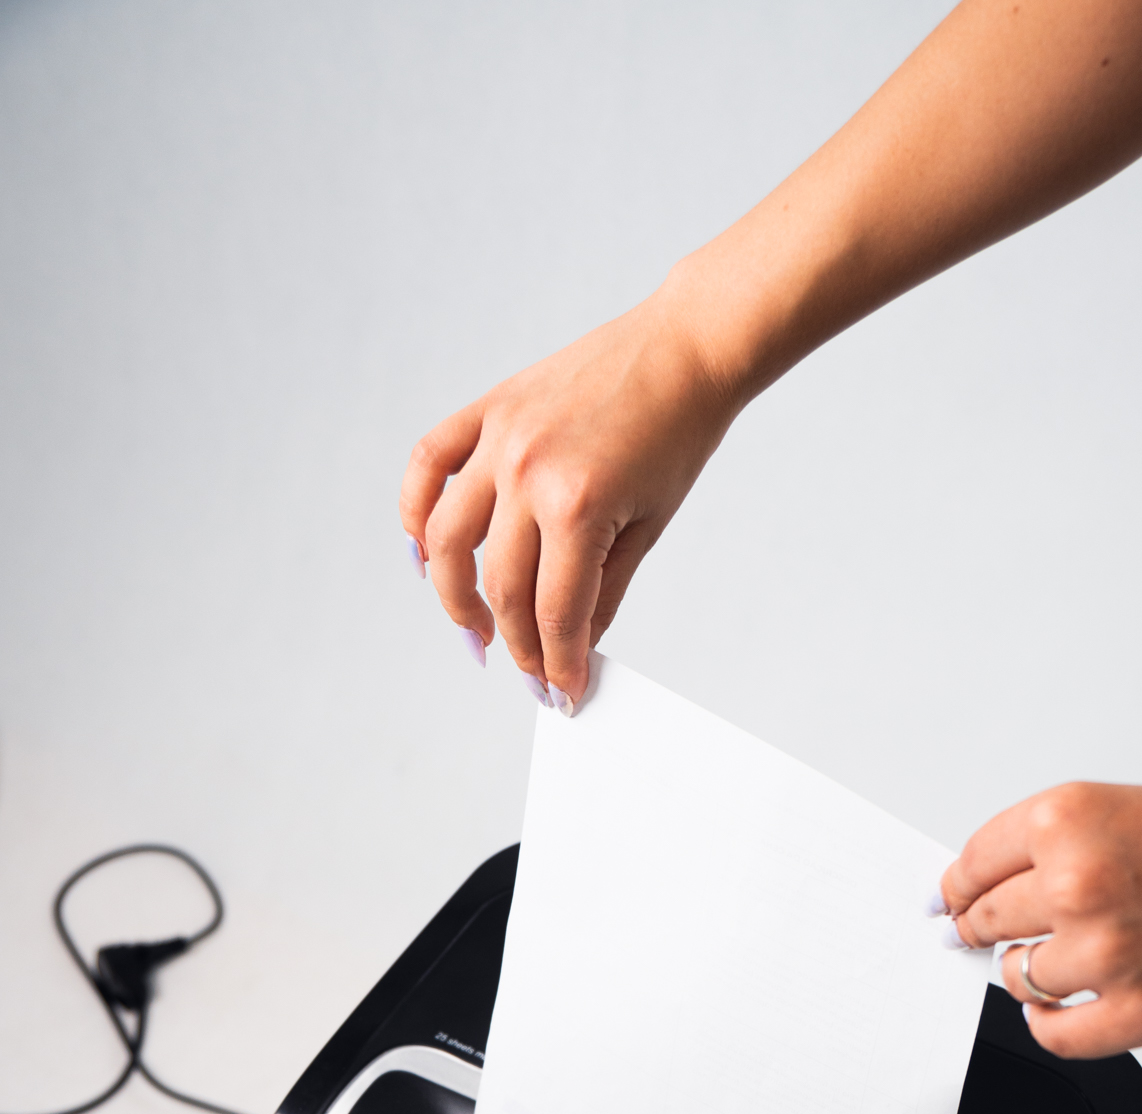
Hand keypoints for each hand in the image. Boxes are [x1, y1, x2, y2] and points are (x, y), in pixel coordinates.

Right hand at [399, 285, 736, 708]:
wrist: (685, 349)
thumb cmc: (678, 432)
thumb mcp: (648, 525)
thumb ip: (603, 590)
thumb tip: (572, 645)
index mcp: (578, 505)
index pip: (554, 611)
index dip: (557, 663)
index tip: (561, 693)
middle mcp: (528, 471)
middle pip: (501, 586)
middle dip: (516, 643)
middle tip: (530, 672)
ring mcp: (501, 437)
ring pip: (446, 538)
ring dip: (454, 595)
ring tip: (474, 628)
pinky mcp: (489, 409)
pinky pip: (429, 463)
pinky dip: (415, 510)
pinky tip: (422, 552)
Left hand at [938, 783, 1141, 1058]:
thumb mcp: (1127, 808)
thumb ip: (1056, 844)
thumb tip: (987, 883)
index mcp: (1069, 819)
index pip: (972, 863)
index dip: (958, 887)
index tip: (949, 902)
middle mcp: (1079, 882)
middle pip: (984, 919)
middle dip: (984, 927)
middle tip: (985, 932)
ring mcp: (1104, 954)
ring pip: (1016, 976)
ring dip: (1029, 971)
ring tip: (1063, 958)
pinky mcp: (1134, 1013)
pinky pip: (1054, 1034)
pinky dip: (1051, 1023)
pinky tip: (1064, 1008)